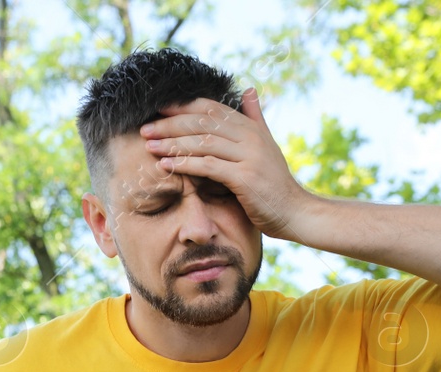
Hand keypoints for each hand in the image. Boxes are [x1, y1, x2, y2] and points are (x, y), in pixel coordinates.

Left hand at [140, 87, 315, 239]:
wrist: (296, 212)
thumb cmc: (276, 184)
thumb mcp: (267, 145)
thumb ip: (256, 118)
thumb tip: (249, 90)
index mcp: (251, 127)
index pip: (210, 108)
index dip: (182, 107)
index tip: (157, 111)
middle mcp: (251, 136)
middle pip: (202, 122)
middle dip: (170, 124)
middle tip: (144, 129)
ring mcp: (249, 156)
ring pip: (203, 142)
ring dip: (172, 143)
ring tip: (149, 146)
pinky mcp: (246, 177)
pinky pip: (209, 166)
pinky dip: (185, 164)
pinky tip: (166, 165)